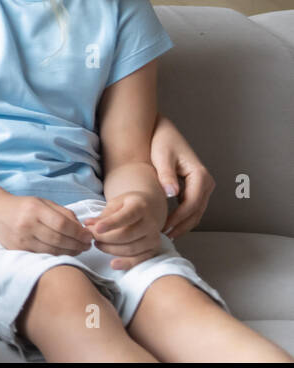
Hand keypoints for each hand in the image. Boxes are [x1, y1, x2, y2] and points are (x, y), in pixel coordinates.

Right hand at [0, 193, 93, 255]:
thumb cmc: (22, 206)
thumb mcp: (43, 202)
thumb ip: (63, 213)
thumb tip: (82, 229)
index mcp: (34, 209)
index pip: (62, 225)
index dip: (79, 233)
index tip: (89, 236)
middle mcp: (27, 225)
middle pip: (59, 240)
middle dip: (78, 244)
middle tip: (88, 245)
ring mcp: (22, 239)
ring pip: (52, 251)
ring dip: (70, 252)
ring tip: (79, 249)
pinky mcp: (18, 250)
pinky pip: (43, 255)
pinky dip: (57, 255)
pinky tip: (65, 252)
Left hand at [82, 192, 164, 269]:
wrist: (149, 208)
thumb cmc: (128, 205)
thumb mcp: (116, 203)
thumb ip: (103, 215)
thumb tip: (88, 224)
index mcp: (140, 207)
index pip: (126, 216)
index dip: (110, 223)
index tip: (95, 228)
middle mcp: (150, 223)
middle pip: (126, 235)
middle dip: (104, 237)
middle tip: (91, 235)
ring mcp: (154, 237)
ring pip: (130, 249)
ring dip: (110, 249)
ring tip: (98, 243)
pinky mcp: (153, 249)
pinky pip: (140, 259)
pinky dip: (126, 263)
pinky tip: (113, 264)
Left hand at [149, 114, 214, 238]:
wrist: (163, 131)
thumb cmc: (161, 141)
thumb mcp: (161, 156)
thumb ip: (166, 175)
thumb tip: (172, 194)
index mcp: (200, 175)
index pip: (192, 204)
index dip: (178, 218)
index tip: (164, 227)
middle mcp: (206, 182)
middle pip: (197, 211)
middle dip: (182, 225)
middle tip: (164, 236)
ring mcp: (203, 186)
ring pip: (196, 212)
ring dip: (183, 224)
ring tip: (166, 233)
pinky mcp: (196, 188)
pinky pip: (192, 206)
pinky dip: (183, 217)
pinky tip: (169, 223)